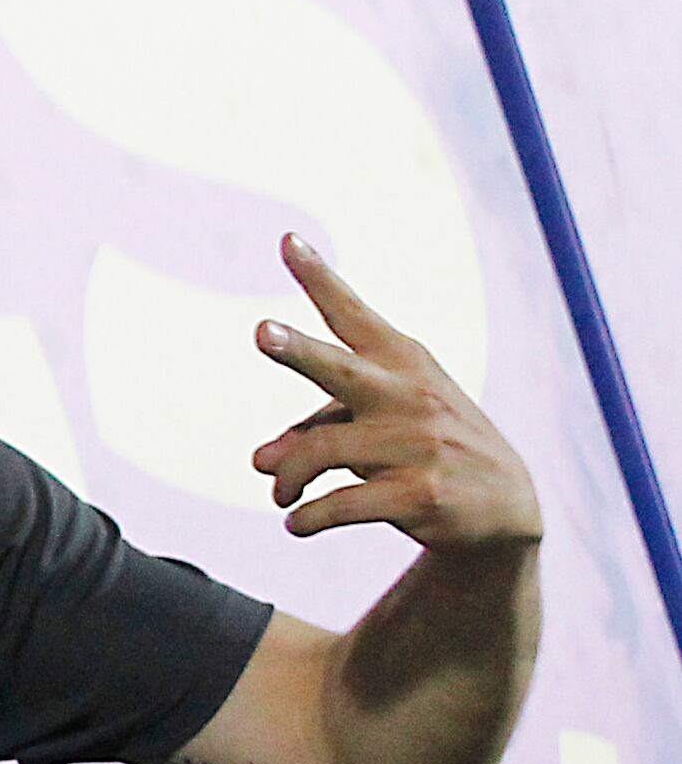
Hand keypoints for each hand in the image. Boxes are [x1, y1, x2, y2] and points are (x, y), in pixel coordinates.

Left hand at [249, 233, 541, 550]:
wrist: (504, 509)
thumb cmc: (425, 451)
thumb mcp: (381, 427)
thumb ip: (316, 431)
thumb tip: (259, 462)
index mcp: (403, 363)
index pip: (354, 315)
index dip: (318, 278)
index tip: (287, 240)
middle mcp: (409, 395)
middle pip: (340, 369)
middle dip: (299, 351)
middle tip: (261, 332)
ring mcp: (417, 444)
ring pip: (319, 453)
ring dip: (286, 479)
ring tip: (280, 495)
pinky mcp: (419, 494)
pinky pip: (338, 505)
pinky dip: (306, 518)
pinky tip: (296, 524)